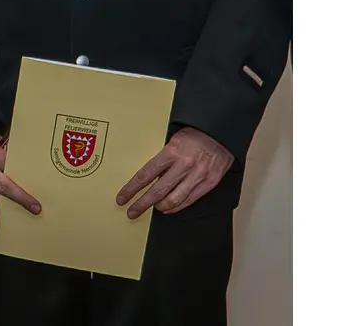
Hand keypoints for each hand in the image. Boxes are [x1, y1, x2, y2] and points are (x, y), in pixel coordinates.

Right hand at [0, 121, 40, 214]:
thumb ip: (8, 153)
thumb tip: (26, 166)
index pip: (10, 168)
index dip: (23, 179)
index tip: (35, 188)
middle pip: (2, 186)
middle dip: (19, 198)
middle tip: (33, 207)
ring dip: (7, 202)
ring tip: (21, 206)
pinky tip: (4, 201)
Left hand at [117, 126, 234, 217]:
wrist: (221, 132)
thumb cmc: (196, 134)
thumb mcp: (173, 141)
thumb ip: (163, 160)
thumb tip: (151, 178)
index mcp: (171, 152)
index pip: (145, 175)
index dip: (131, 189)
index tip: (122, 198)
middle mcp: (184, 166)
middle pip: (157, 191)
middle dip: (142, 204)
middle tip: (132, 211)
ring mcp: (198, 176)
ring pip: (174, 200)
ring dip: (160, 207)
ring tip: (153, 209)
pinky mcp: (209, 183)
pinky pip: (189, 200)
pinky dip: (177, 207)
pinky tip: (169, 208)